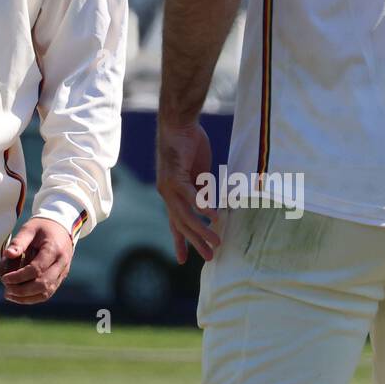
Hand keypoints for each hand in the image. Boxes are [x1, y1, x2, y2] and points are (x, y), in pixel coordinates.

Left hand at [0, 217, 74, 304]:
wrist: (61, 227)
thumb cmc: (42, 227)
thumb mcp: (29, 229)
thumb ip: (18, 242)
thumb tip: (8, 254)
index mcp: (54, 249)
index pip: (36, 269)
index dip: (19, 277)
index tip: (4, 278)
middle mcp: (61, 263)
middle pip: (42, 284)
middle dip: (22, 290)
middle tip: (6, 289)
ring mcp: (63, 272)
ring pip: (46, 292)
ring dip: (26, 298)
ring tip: (9, 295)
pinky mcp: (60, 278)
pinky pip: (48, 293)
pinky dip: (33, 298)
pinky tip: (18, 296)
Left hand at [155, 120, 219, 263]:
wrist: (178, 124)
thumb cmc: (188, 146)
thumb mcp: (197, 174)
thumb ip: (201, 190)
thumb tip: (210, 207)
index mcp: (173, 194)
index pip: (175, 222)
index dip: (180, 241)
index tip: (183, 259)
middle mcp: (167, 193)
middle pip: (181, 224)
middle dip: (195, 242)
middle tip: (210, 257)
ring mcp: (169, 186)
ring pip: (186, 214)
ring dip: (202, 229)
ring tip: (217, 240)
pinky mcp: (175, 176)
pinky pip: (190, 195)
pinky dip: (202, 206)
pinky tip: (213, 216)